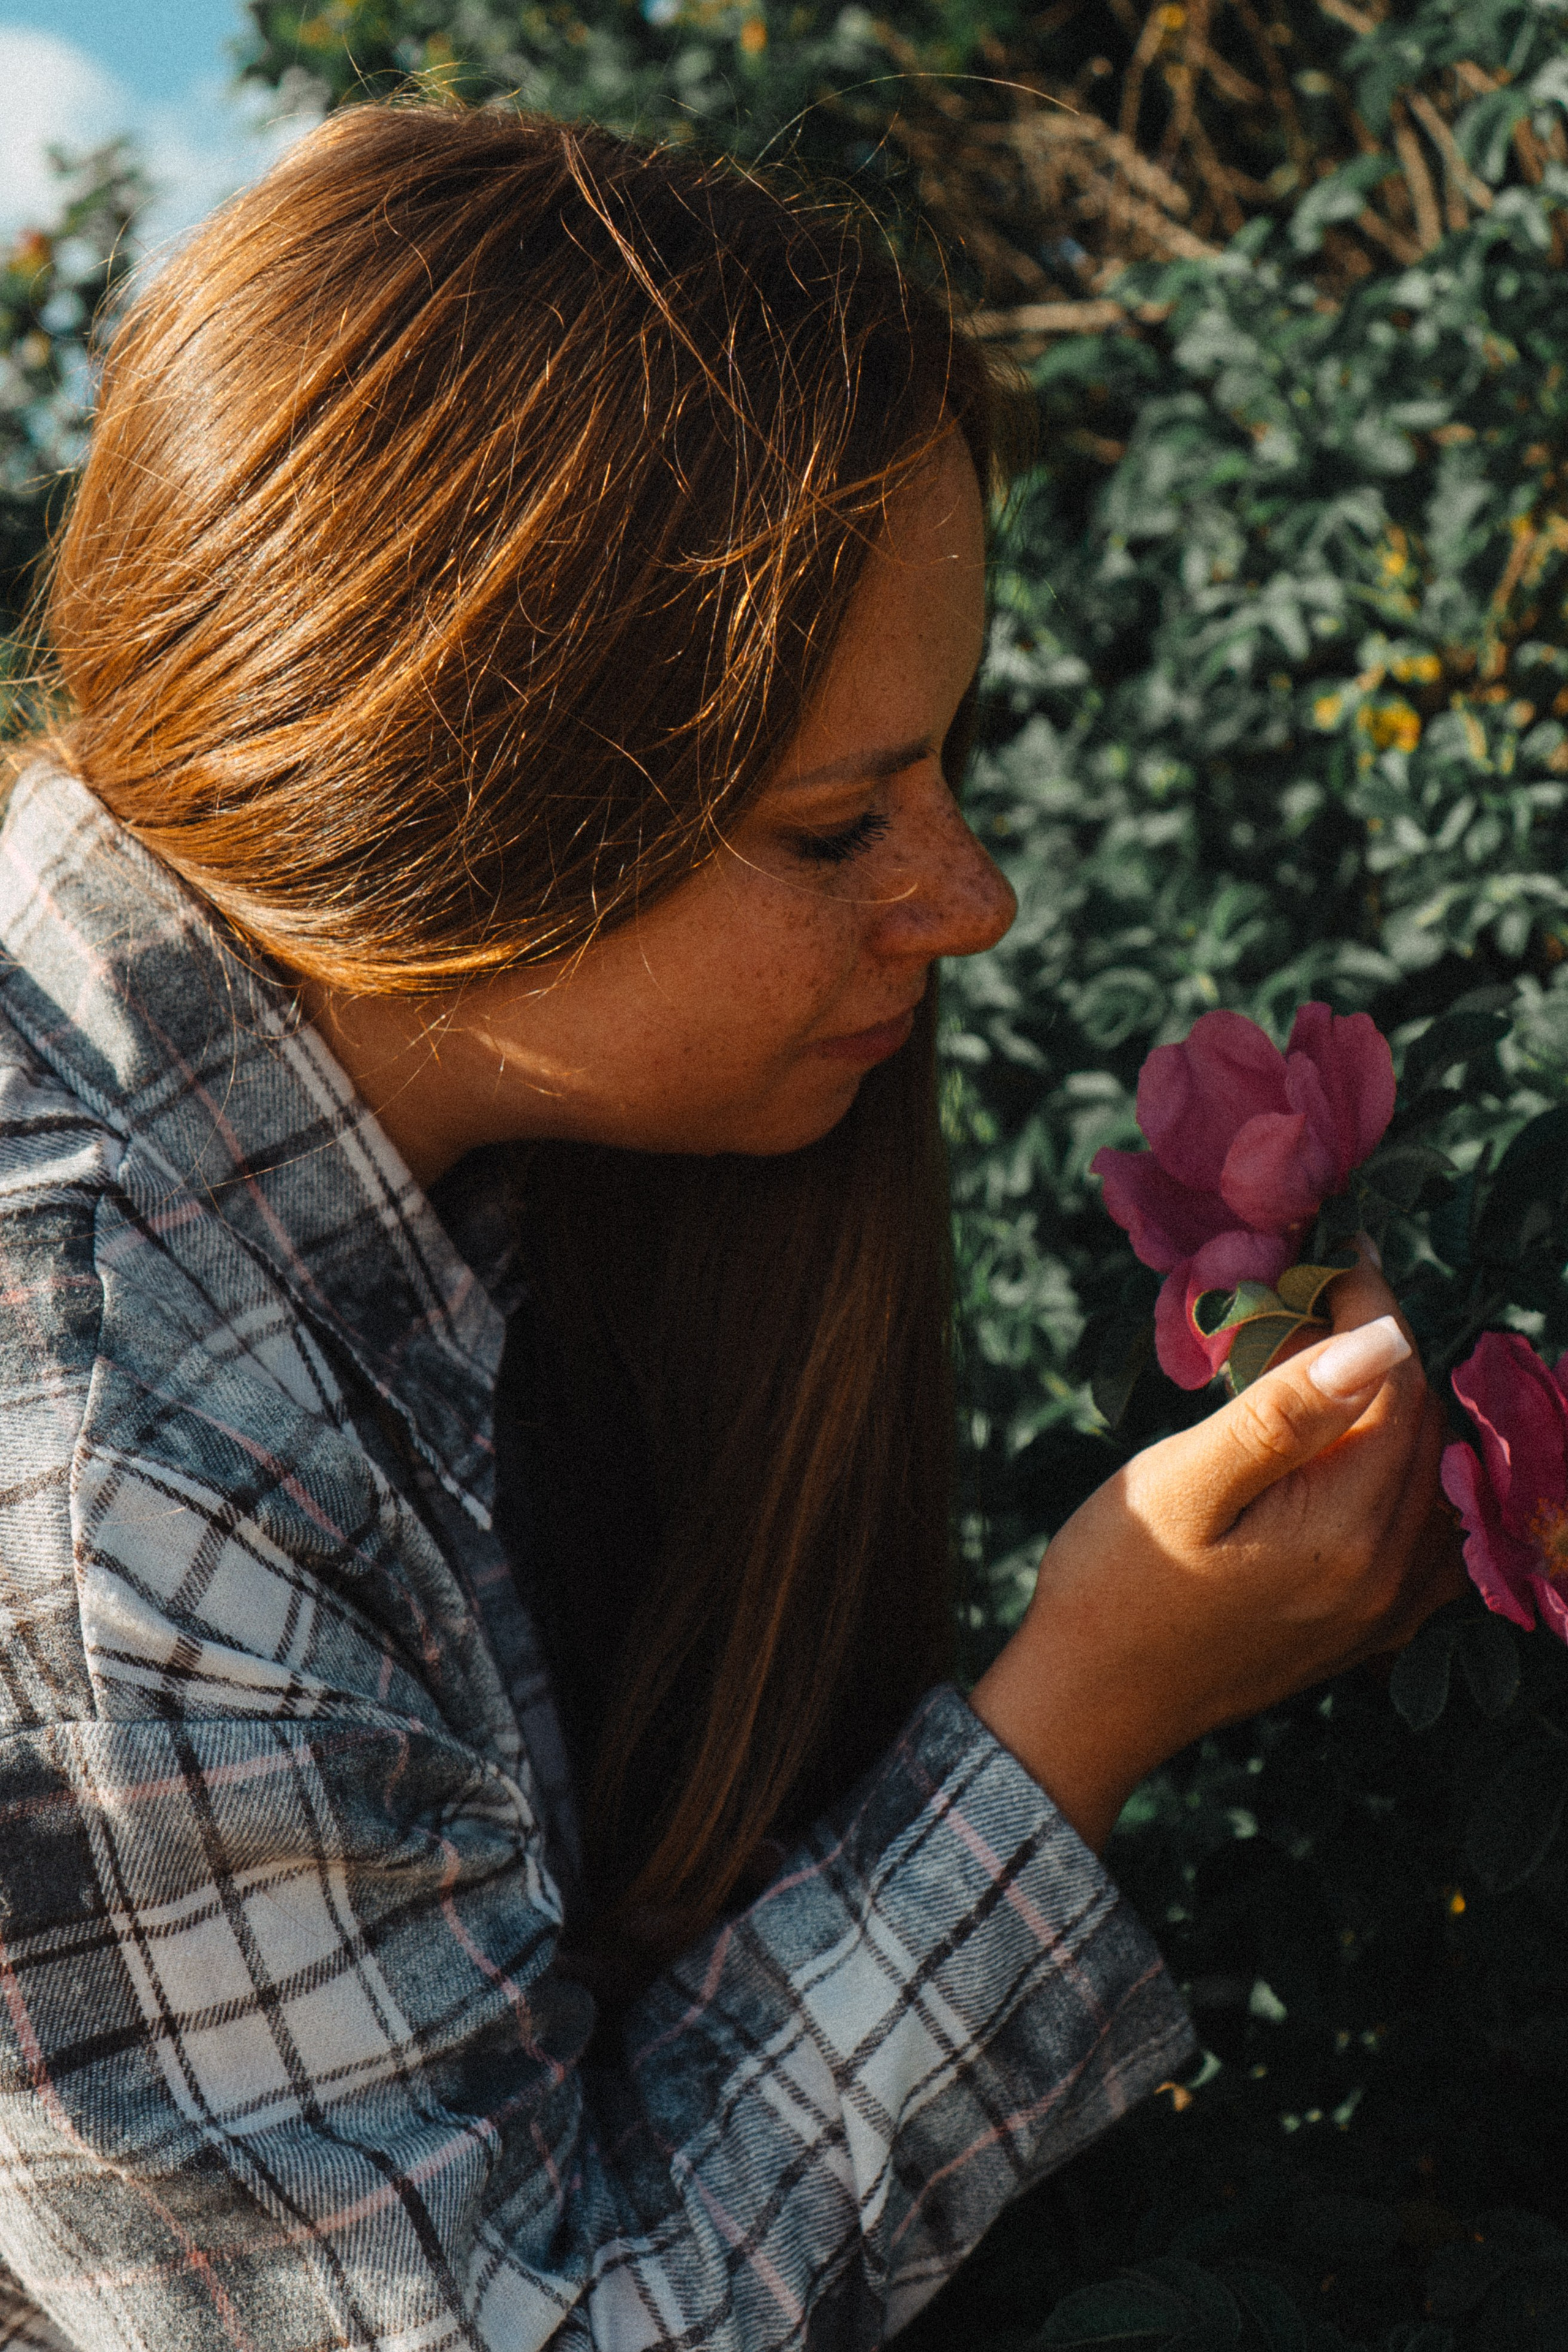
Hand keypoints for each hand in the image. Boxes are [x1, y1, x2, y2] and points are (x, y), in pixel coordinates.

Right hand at [969, 1261, 1463, 1852]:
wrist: (1088, 1702)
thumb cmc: (1115, 1584)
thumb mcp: (1183, 1482)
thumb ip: (1284, 1412)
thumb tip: (1381, 1339)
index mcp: (1348, 1532)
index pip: (1398, 1388)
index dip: (1371, 1311)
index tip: (1333, 1257)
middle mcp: (1388, 1577)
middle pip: (1423, 1430)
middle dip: (1383, 1352)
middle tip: (1320, 1299)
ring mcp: (1383, 1611)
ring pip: (1432, 1478)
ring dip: (1396, 1410)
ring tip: (1329, 1366)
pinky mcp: (1364, 1629)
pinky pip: (1426, 1537)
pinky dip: (1407, 1477)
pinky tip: (1359, 1454)